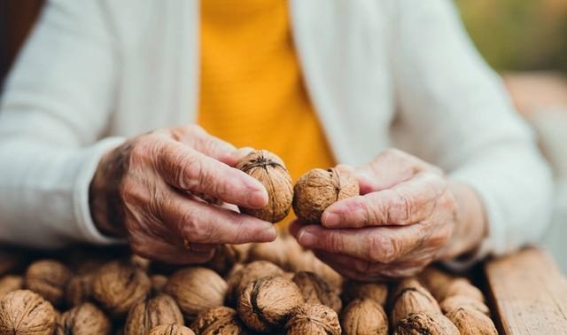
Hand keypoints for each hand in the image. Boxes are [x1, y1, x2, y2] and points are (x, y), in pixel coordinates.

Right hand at [89, 125, 276, 263]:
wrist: (108, 183)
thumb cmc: (158, 155)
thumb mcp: (183, 138)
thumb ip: (218, 150)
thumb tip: (253, 161)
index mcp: (154, 155)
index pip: (193, 172)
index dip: (230, 186)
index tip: (262, 196)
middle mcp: (141, 189)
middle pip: (194, 219)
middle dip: (238, 229)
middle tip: (269, 230)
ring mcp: (138, 222)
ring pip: (193, 240)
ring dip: (227, 235)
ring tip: (245, 225)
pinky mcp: (140, 245)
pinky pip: (187, 254)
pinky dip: (209, 245)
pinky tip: (214, 231)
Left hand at [290, 149, 485, 279]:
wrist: (446, 214)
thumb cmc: (412, 181)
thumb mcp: (398, 164)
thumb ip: (371, 172)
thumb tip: (338, 177)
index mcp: (431, 195)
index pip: (396, 208)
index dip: (360, 213)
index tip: (326, 214)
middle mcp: (431, 230)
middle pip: (383, 244)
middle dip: (338, 240)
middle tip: (303, 232)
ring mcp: (419, 257)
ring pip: (372, 264)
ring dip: (332, 252)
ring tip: (303, 236)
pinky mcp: (403, 272)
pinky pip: (368, 274)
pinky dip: (339, 262)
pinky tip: (319, 247)